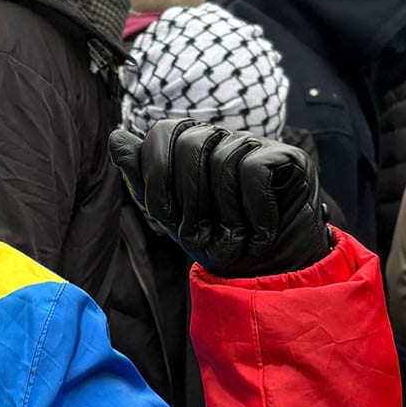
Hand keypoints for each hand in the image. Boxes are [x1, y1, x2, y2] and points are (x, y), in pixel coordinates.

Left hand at [110, 119, 333, 278]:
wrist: (269, 274)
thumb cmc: (220, 243)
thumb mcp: (173, 218)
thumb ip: (143, 179)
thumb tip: (116, 136)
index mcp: (195, 148)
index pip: (163, 132)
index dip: (157, 176)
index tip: (169, 217)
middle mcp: (226, 139)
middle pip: (191, 141)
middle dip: (188, 199)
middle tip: (202, 234)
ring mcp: (258, 145)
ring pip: (224, 159)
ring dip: (225, 214)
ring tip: (236, 238)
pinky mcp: (289, 158)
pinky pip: (255, 171)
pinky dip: (253, 210)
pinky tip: (259, 232)